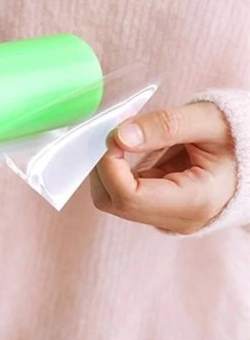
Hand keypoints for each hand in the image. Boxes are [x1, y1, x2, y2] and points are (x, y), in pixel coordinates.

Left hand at [90, 102, 235, 233]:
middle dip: (103, 165)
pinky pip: (122, 192)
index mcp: (194, 201)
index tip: (112, 134)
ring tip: (124, 135)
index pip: (129, 197)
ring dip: (108, 166)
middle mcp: (177, 218)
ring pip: (113, 198)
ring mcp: (166, 217)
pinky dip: (116, 168)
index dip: (110, 165)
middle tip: (112, 131)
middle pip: (113, 201)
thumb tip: (119, 136)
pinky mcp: (158, 208)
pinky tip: (129, 146)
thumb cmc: (236, 137)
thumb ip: (164, 126)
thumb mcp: (206, 121)